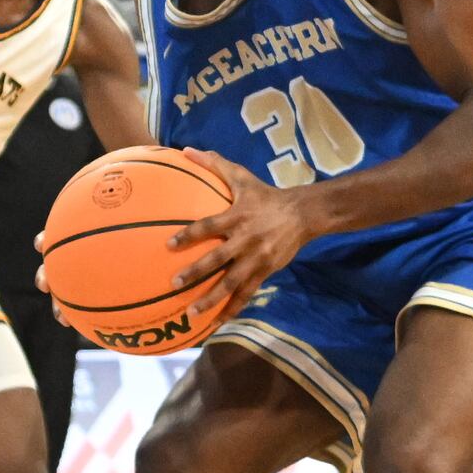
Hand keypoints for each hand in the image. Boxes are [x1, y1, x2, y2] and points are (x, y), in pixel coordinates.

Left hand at [166, 162, 315, 318]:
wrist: (303, 214)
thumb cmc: (266, 195)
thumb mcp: (242, 177)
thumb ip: (214, 164)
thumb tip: (187, 150)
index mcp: (236, 217)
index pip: (208, 226)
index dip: (189, 236)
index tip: (169, 245)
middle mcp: (245, 240)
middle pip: (217, 259)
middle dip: (196, 272)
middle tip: (175, 283)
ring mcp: (256, 259)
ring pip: (231, 283)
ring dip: (211, 299)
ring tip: (192, 312)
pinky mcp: (265, 272)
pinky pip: (246, 294)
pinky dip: (232, 309)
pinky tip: (217, 322)